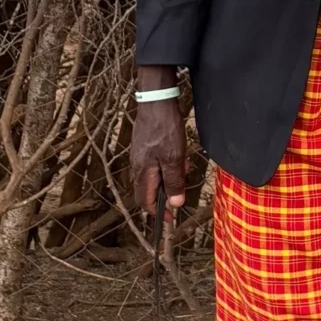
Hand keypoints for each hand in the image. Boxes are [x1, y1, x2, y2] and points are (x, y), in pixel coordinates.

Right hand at [130, 68, 186, 213]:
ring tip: (183, 163)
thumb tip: (174, 204)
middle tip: (182, 184)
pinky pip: (155, 163)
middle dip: (166, 192)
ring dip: (169, 176)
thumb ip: (174, 182)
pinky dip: (167, 164)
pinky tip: (178, 153)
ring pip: (154, 176)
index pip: (145, 202)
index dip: (157, 213)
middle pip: (149, 190)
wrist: (156, 101)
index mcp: (143, 172)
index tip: (169, 219)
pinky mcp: (144, 146)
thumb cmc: (164, 128)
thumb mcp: (174, 158)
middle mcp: (137, 166)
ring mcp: (139, 155)